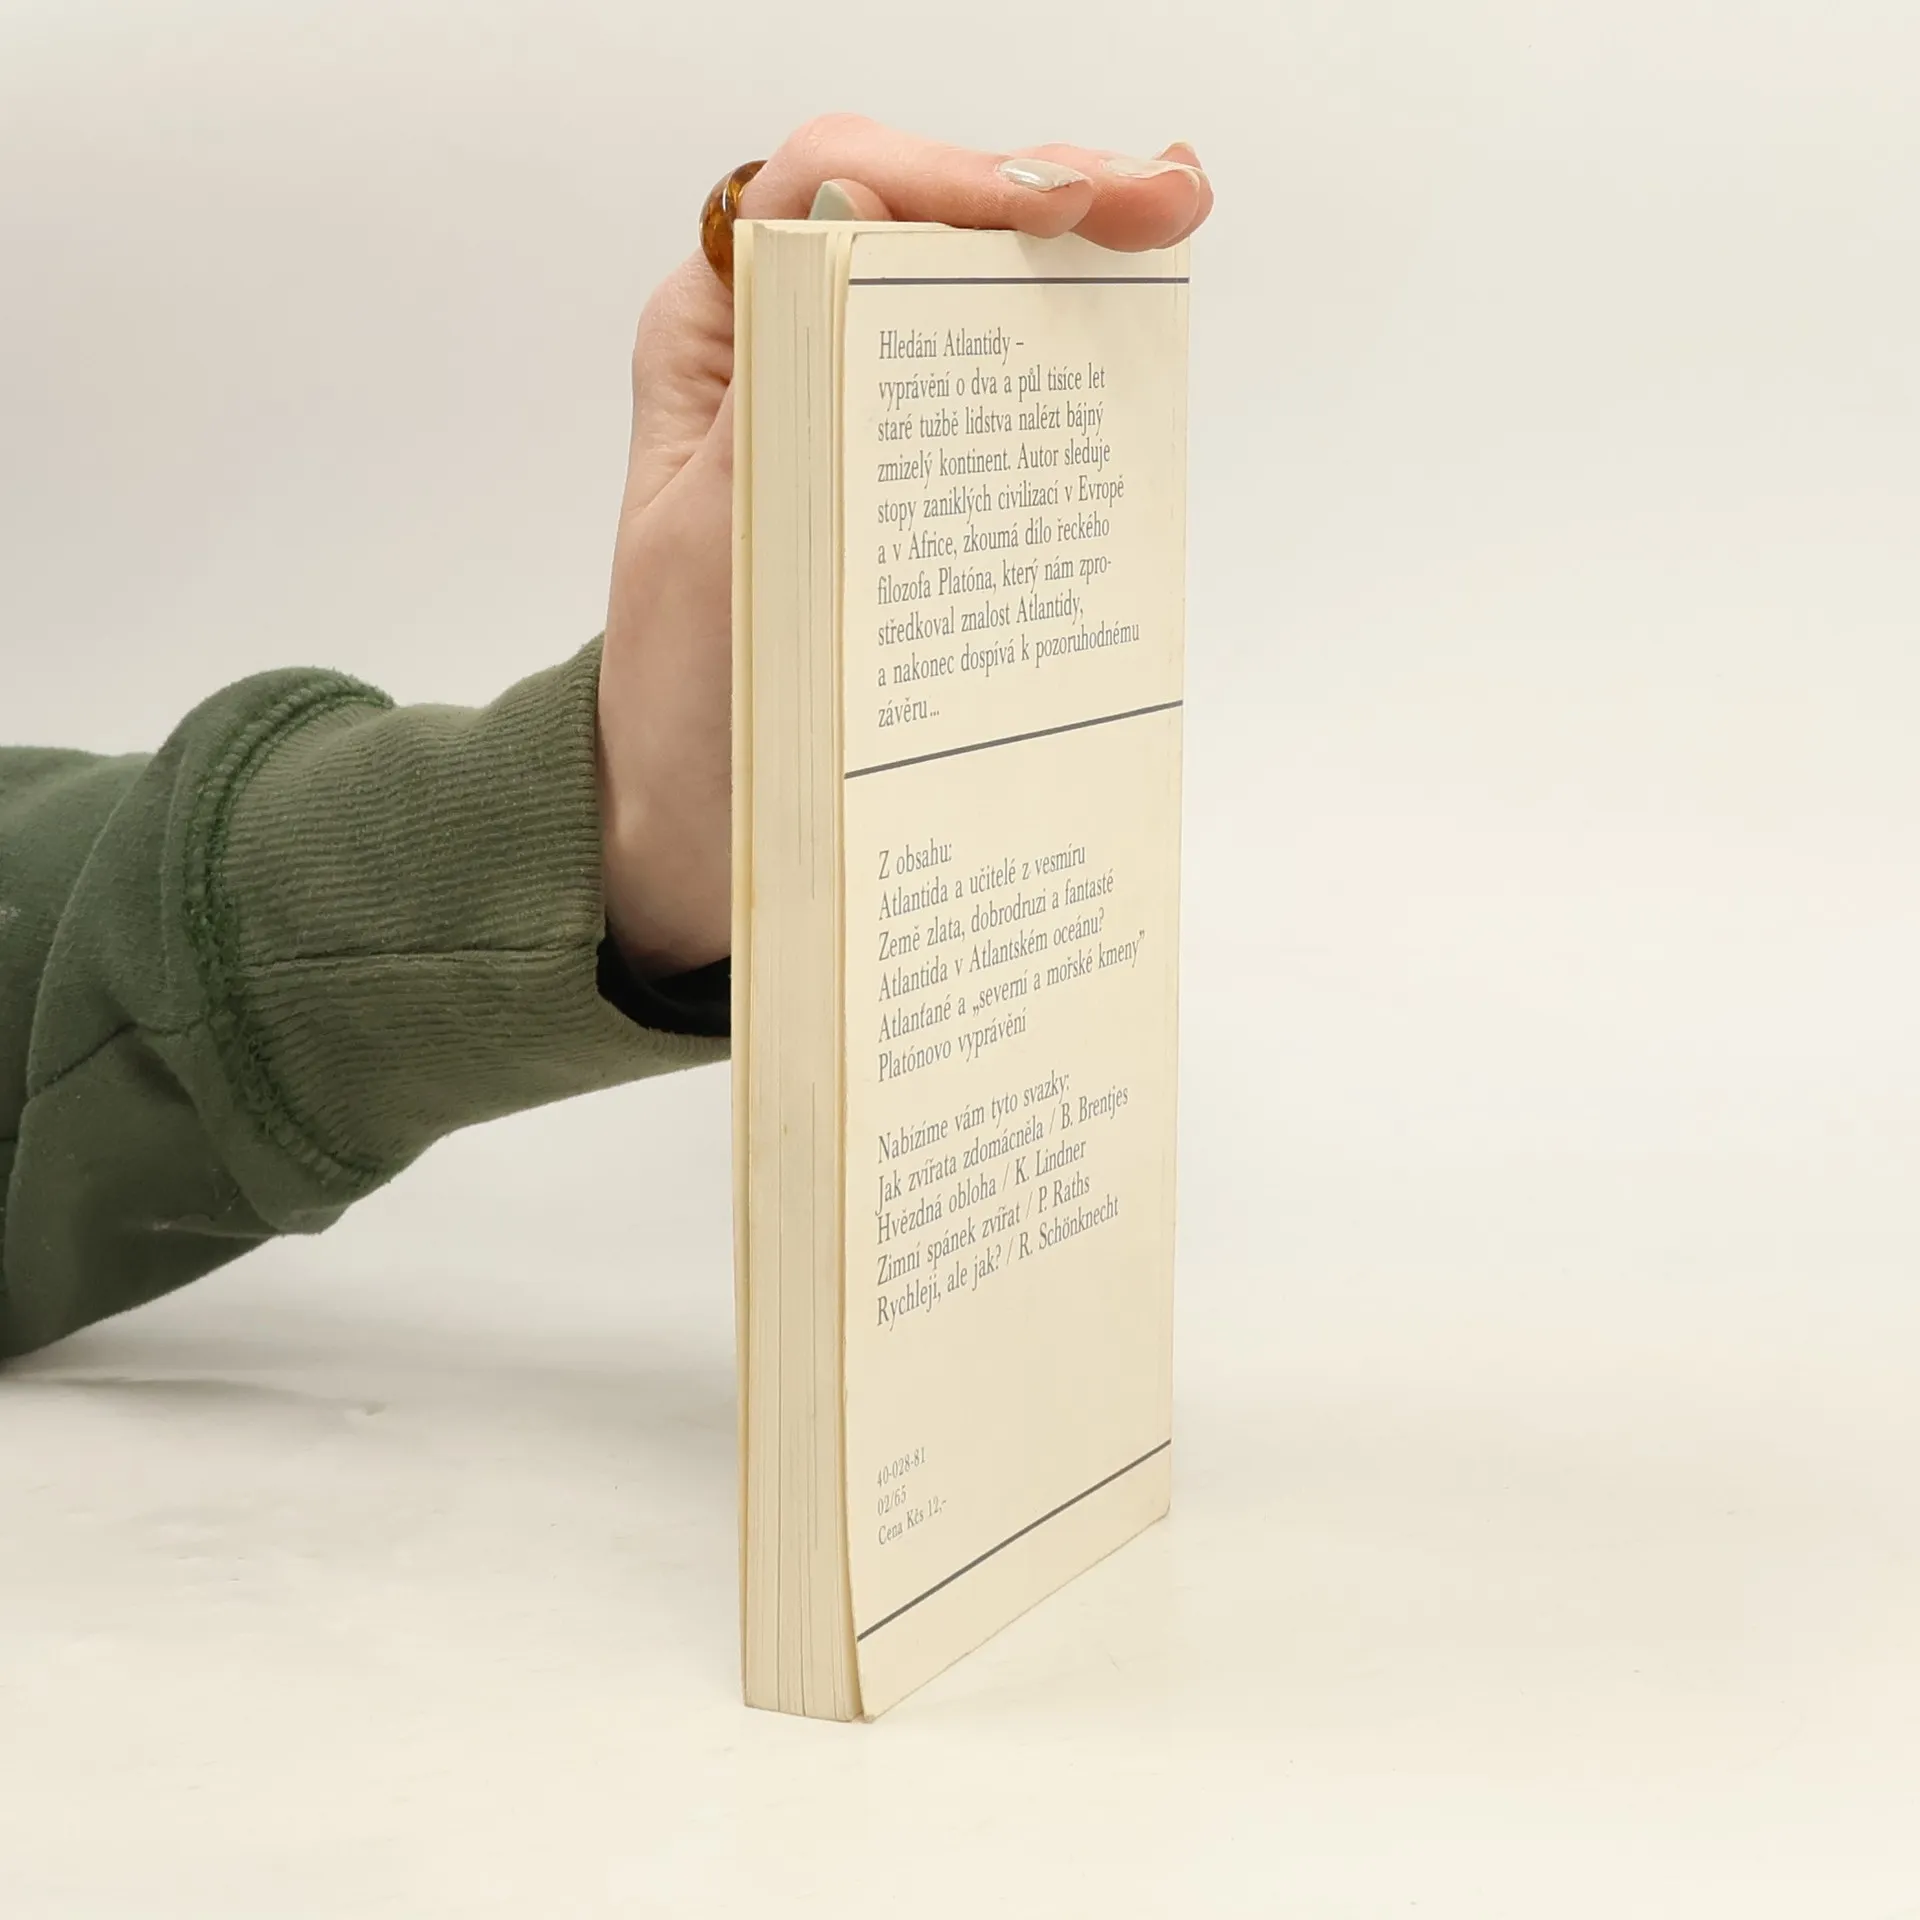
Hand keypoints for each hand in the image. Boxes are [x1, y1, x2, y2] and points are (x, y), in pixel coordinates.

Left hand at [596, 116, 1213, 976]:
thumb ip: (775, 387)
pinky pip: (988, 392)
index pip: (825, 189)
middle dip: (1044, 191)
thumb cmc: (687, 704)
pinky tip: (1131, 339)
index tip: (1057, 206)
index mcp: (714, 340)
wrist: (700, 827)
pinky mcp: (904, 480)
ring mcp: (852, 408)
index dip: (948, 174)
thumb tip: (854, 210)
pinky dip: (1062, 355)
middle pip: (918, 219)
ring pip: (966, 292)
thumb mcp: (711, 545)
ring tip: (1167, 228)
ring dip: (1070, 257)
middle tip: (1167, 202)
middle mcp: (782, 349)